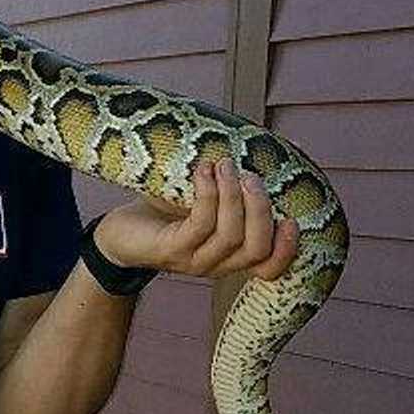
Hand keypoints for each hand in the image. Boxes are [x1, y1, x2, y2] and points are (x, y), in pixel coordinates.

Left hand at [94, 158, 298, 280]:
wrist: (120, 231)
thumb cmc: (168, 210)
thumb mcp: (208, 196)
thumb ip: (239, 182)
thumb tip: (285, 145)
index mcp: (231, 255)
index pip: (269, 268)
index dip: (287, 249)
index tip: (293, 219)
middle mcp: (217, 264)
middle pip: (255, 249)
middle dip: (260, 209)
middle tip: (250, 175)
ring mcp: (194, 260)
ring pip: (229, 236)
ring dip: (232, 196)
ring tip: (224, 165)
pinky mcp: (171, 250)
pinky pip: (199, 225)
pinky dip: (207, 195)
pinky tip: (203, 172)